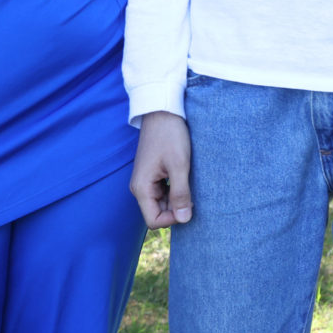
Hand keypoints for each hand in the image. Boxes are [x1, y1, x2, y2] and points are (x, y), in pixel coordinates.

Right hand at [131, 111, 192, 228]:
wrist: (162, 111)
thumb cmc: (170, 136)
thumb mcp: (179, 165)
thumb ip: (180, 193)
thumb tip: (184, 220)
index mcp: (141, 188)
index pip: (154, 221)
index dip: (173, 218)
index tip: (189, 203)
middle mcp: (140, 188)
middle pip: (158, 212)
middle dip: (176, 208)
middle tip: (192, 191)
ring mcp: (145, 181)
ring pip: (162, 202)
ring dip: (177, 198)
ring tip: (188, 181)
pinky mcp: (152, 174)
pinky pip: (163, 191)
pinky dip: (175, 189)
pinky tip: (184, 177)